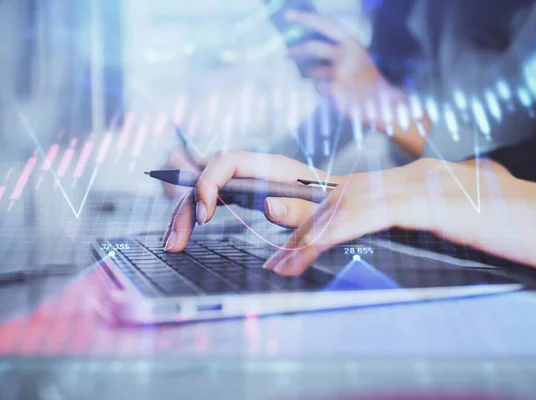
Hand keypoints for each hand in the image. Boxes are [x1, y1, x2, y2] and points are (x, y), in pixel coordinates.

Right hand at [162, 151, 342, 251]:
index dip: (208, 183)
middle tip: (176, 242)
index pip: (226, 161)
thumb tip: (269, 207)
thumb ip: (298, 210)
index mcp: (270, 166)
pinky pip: (211, 199)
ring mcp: (246, 180)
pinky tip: (184, 235)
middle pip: (207, 177)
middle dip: (187, 207)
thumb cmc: (332, 202)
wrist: (340, 198)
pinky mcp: (243, 193)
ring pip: (203, 189)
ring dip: (184, 214)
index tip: (205, 216)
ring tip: (172, 244)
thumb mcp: (321, 210)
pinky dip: (194, 216)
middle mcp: (253, 170)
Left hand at [263, 158, 535, 275]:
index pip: (355, 192)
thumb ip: (422, 220)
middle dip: (304, 223)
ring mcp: (425, 183)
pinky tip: (317, 243)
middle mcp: (415, 175)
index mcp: (417, 180)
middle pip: (344, 194)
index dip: (318, 212)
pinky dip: (340, 228)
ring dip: (312, 231)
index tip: (291, 236)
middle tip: (277, 252)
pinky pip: (376, 212)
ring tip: (284, 259)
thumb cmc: (514, 230)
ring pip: (352, 201)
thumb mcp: (458, 223)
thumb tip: (397, 228)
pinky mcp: (436, 200)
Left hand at [286, 11, 399, 118]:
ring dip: (314, 76)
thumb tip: (306, 45)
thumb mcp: (355, 57)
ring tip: (327, 81)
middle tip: (288, 54)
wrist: (381, 102)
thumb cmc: (365, 79)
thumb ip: (336, 50)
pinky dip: (323, 90)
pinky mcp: (335, 89)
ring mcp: (340, 72)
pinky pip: (318, 88)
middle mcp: (346, 55)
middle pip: (312, 47)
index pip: (325, 24)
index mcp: (351, 43)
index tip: (288, 16)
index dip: (305, 18)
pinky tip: (336, 93)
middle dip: (296, 50)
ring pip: (313, 71)